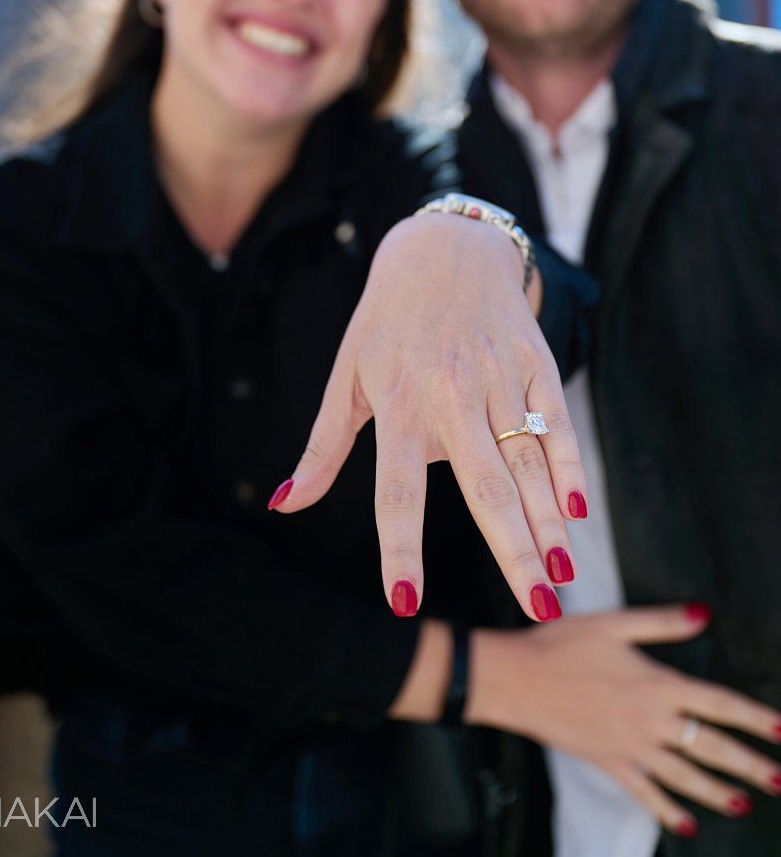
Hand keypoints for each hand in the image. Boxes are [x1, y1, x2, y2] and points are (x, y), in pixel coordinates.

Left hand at [268, 212, 585, 621]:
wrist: (444, 247)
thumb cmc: (386, 322)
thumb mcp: (346, 376)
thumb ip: (323, 447)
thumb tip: (283, 504)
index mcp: (398, 403)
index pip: (397, 489)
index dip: (400, 546)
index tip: (405, 601)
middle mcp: (451, 393)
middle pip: (485, 483)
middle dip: (513, 550)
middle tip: (537, 608)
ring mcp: (498, 376)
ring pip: (528, 460)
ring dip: (547, 522)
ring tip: (560, 577)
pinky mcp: (534, 360)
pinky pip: (557, 422)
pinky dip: (569, 466)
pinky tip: (575, 512)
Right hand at [468, 605, 780, 836]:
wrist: (517, 679)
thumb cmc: (560, 644)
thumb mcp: (613, 623)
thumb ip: (662, 621)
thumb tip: (704, 613)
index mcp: (657, 683)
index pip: (719, 703)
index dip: (755, 717)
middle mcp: (651, 720)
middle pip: (712, 748)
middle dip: (751, 766)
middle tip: (780, 779)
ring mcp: (631, 747)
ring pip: (686, 777)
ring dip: (720, 793)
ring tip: (746, 804)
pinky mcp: (609, 762)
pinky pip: (646, 793)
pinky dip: (669, 812)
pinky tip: (687, 826)